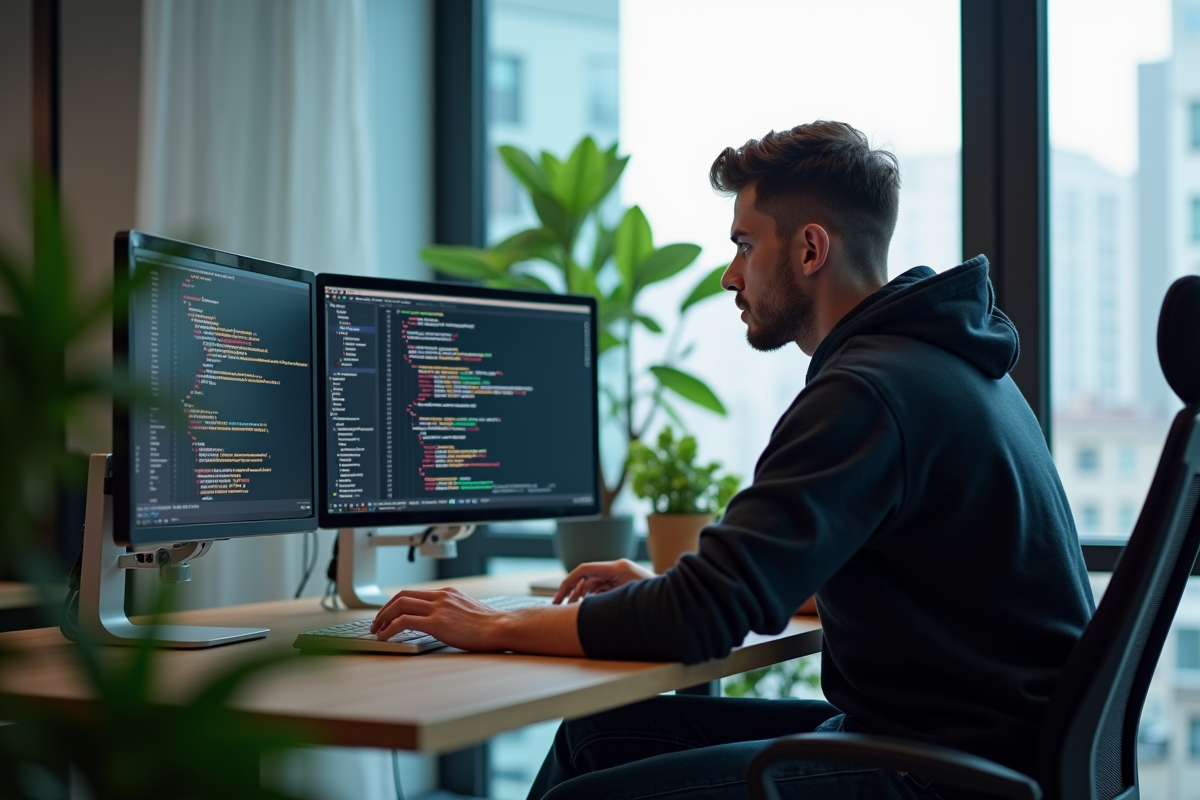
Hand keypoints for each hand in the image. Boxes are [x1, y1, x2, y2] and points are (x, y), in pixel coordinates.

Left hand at [371, 587, 503, 650]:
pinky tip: (384, 637)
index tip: (389, 614)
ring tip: (377, 631)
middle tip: (377, 622)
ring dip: (383, 618)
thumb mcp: (468, 611)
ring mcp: (438, 608)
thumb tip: (442, 622)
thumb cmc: (490, 625)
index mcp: (447, 593)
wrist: (501, 627)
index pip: (413, 593)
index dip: (396, 603)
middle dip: (384, 609)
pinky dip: (389, 629)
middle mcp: (440, 597)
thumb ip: (452, 612)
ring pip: (399, 606)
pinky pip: (404, 622)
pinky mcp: (436, 623)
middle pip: (401, 596)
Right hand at [553, 558, 653, 603]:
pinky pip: (602, 591)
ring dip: (583, 599)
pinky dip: (593, 600)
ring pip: (593, 587)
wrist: (672, 599)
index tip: (558, 597)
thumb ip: (601, 600)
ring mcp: (620, 577)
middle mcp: (617, 569)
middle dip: (573, 593)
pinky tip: (587, 611)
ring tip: (574, 612)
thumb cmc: (652, 599)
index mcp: (617, 568)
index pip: (584, 570)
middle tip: (561, 608)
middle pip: (587, 579)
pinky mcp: (623, 585)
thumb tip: (581, 604)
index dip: (568, 582)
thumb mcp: (624, 599)